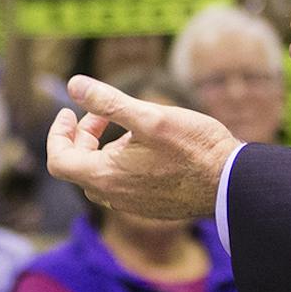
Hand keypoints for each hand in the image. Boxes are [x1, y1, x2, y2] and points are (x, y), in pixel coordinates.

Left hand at [46, 75, 236, 219]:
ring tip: (125, 125)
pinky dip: (120, 162)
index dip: (57, 134)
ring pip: (100, 176)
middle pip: (78, 166)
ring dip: (101, 149)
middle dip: (82, 135)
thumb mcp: (149, 117)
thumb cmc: (194, 148)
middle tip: (102, 112)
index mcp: (106, 176)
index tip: (69, 111)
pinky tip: (146, 146)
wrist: (233, 184)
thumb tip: (73, 85)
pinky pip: (121, 185)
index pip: (59, 161)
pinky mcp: (150, 206)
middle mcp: (114, 197)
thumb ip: (108, 102)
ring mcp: (133, 205)